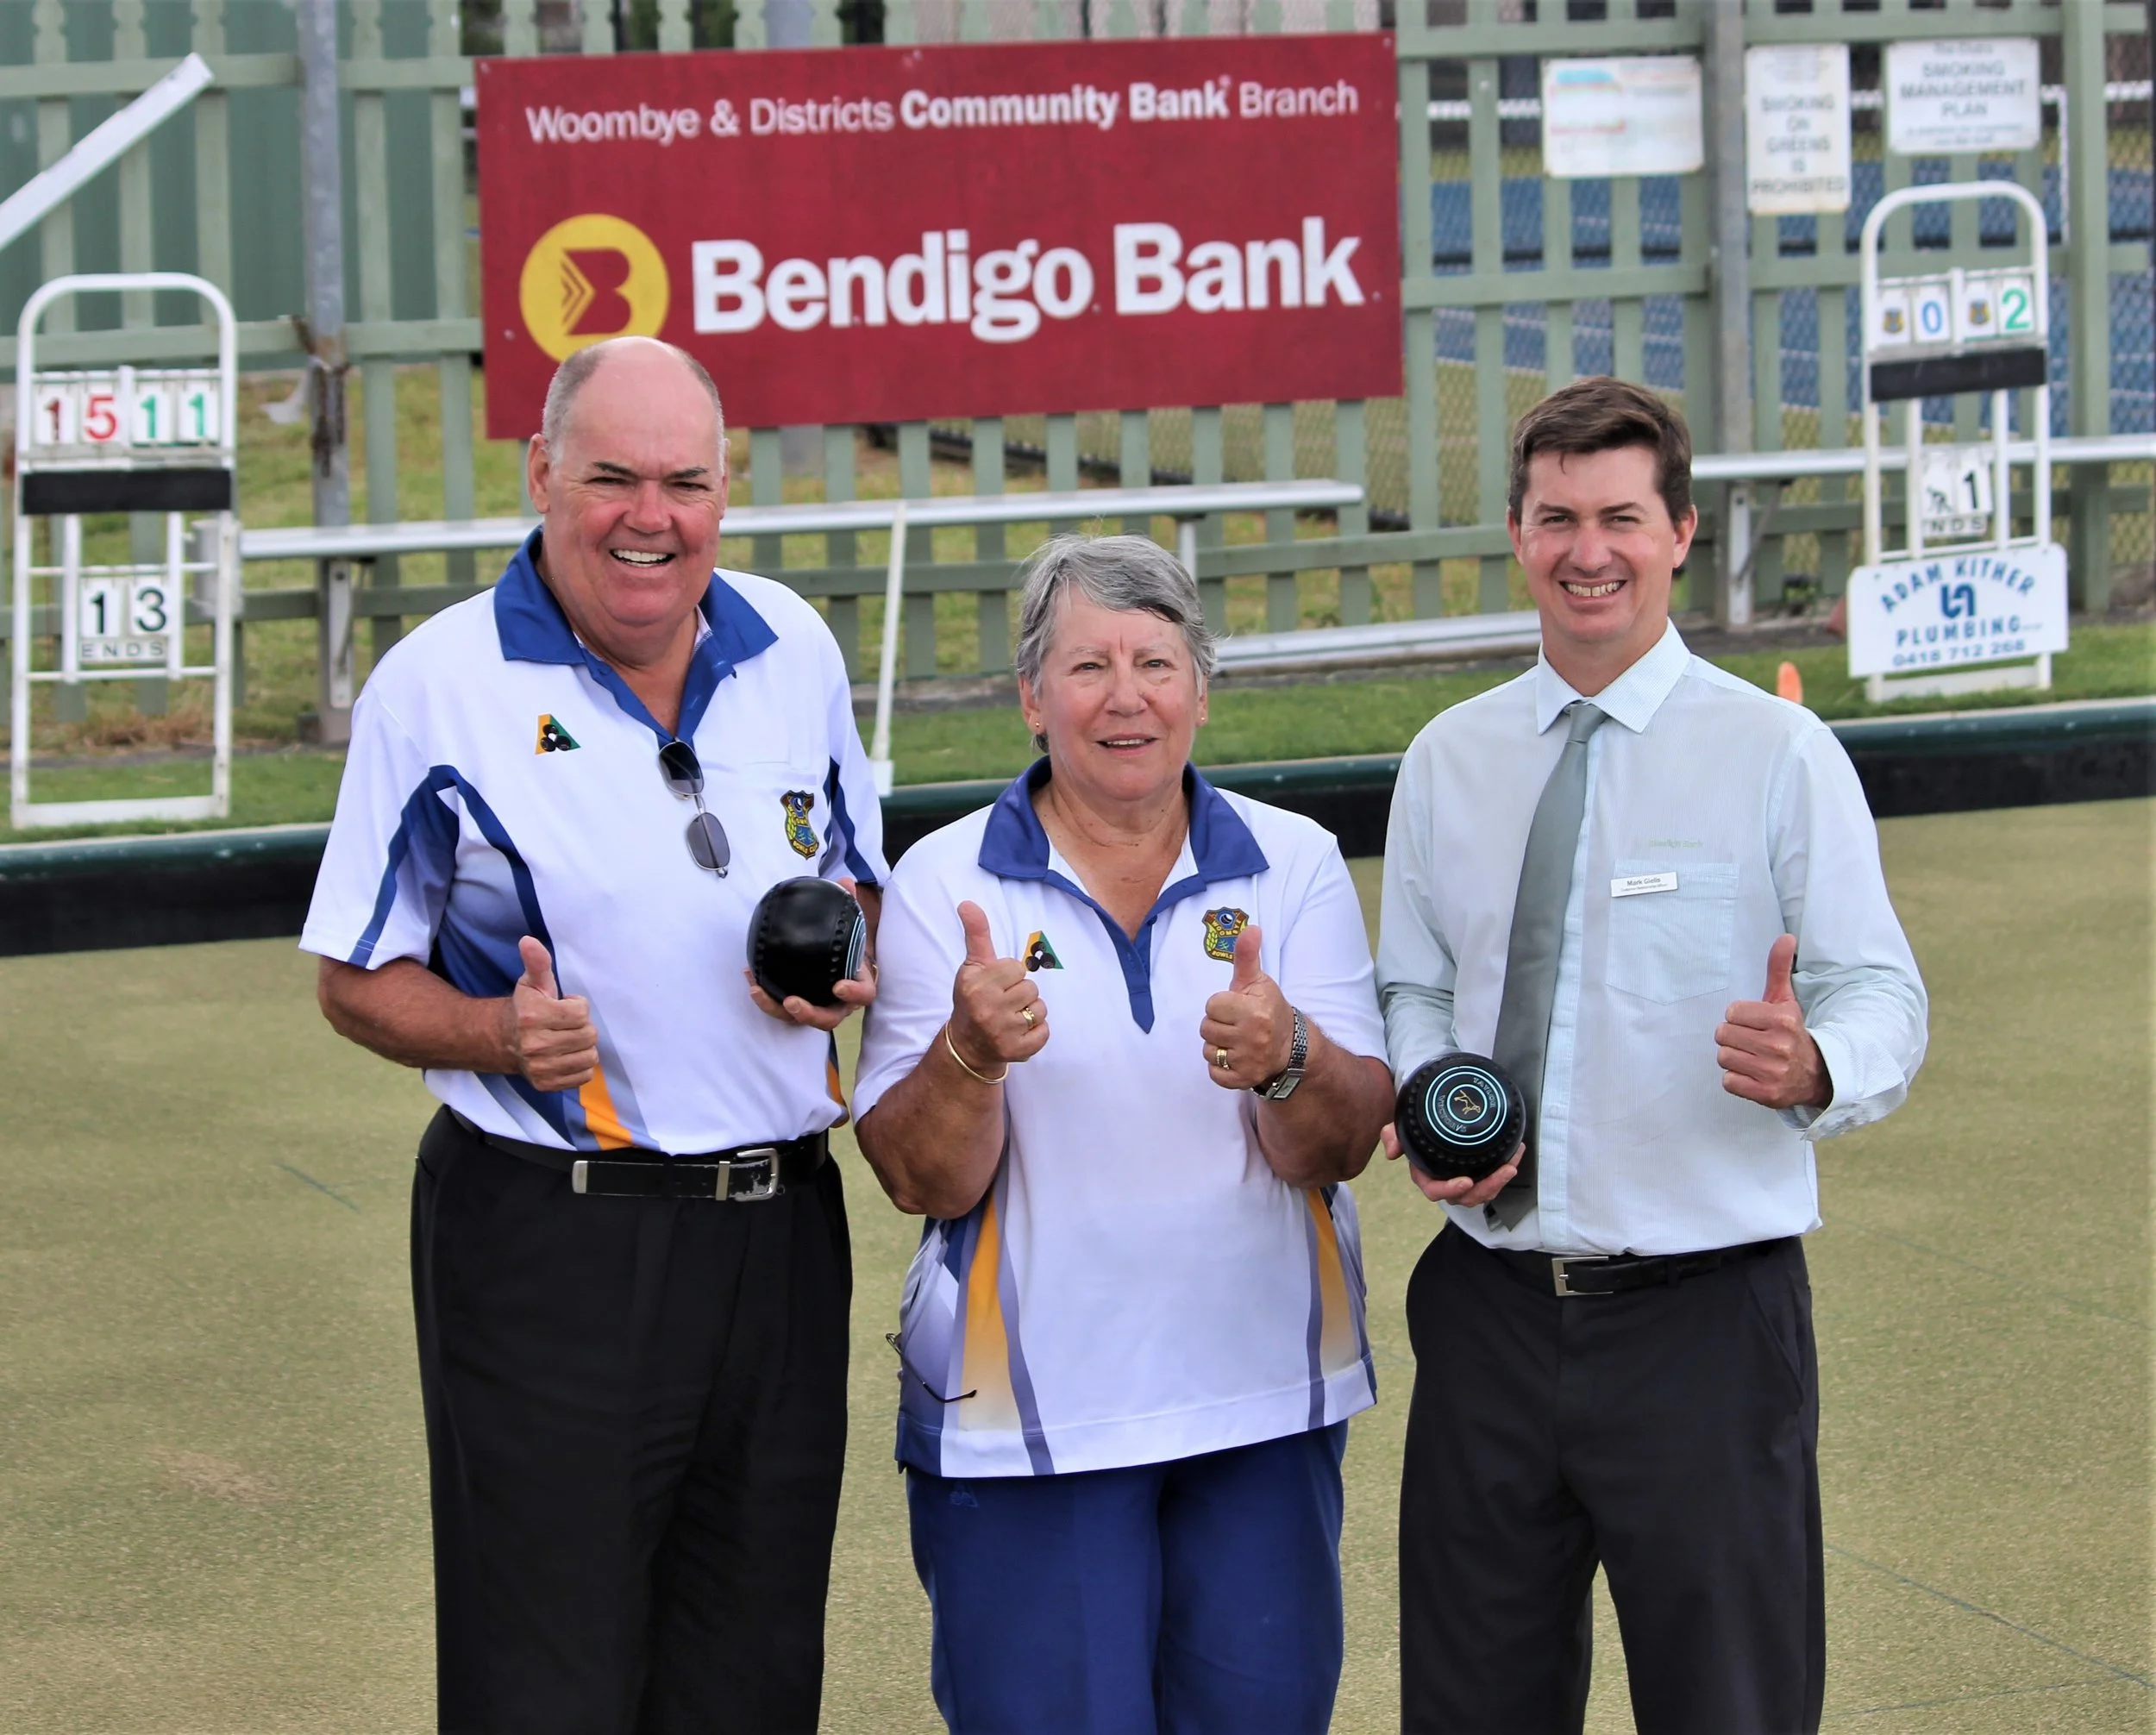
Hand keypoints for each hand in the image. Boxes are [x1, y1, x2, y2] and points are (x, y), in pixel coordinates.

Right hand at [501, 936, 598, 1091]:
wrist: (502, 1041)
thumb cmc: (526, 1008)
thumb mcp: (532, 983)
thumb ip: (537, 962)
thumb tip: (528, 940)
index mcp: (533, 1017)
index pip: (581, 1013)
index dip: (576, 1007)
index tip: (562, 1006)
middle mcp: (536, 1046)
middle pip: (589, 1036)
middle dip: (581, 1027)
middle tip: (565, 1025)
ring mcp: (541, 1068)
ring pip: (590, 1057)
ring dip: (583, 1047)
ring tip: (566, 1040)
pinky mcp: (546, 1085)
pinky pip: (584, 1076)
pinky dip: (580, 1066)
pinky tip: (565, 1056)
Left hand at [747, 877, 877, 1031]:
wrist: (839, 958)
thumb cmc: (846, 945)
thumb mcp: (850, 924)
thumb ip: (848, 904)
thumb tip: (845, 882)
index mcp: (859, 984)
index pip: (863, 994)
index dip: (853, 994)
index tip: (838, 986)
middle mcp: (839, 1003)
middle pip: (828, 1018)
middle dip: (810, 1013)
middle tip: (792, 1002)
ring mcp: (817, 1007)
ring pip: (800, 1020)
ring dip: (776, 1009)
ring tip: (758, 991)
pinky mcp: (798, 1007)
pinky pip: (780, 1008)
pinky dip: (765, 997)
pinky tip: (751, 977)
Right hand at [948, 900, 1046, 1072]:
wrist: (967, 1045)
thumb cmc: (973, 998)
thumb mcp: (972, 966)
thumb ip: (976, 934)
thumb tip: (968, 903)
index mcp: (977, 985)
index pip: (1016, 968)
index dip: (1009, 975)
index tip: (996, 986)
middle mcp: (988, 1009)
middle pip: (1031, 988)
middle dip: (1021, 994)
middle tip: (1003, 1003)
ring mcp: (1003, 1032)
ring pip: (1040, 1009)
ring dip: (1031, 1012)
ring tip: (1011, 1017)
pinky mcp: (1017, 1051)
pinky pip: (1045, 1032)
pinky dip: (1036, 1032)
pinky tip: (1018, 1032)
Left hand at [1199, 924, 1294, 1089]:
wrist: (1290, 1046)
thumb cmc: (1268, 1008)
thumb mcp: (1258, 981)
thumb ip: (1247, 956)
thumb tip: (1250, 927)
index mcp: (1254, 1011)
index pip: (1212, 1005)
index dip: (1221, 1004)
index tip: (1237, 1006)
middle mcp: (1252, 1037)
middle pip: (1206, 1028)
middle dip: (1218, 1024)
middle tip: (1237, 1024)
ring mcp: (1248, 1061)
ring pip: (1208, 1051)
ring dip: (1218, 1045)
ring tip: (1236, 1040)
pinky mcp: (1243, 1080)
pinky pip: (1214, 1073)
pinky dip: (1220, 1067)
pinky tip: (1236, 1057)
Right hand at [1382, 1121, 1521, 1206]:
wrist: (1431, 1120)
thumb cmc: (1416, 1128)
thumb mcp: (1400, 1128)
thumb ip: (1392, 1136)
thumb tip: (1391, 1153)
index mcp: (1426, 1177)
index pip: (1435, 1191)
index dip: (1450, 1190)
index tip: (1466, 1181)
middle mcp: (1446, 1183)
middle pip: (1466, 1197)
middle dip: (1487, 1187)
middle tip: (1505, 1171)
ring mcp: (1464, 1181)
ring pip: (1483, 1192)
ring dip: (1500, 1181)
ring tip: (1512, 1164)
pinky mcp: (1479, 1174)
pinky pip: (1493, 1180)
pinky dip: (1505, 1171)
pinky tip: (1515, 1153)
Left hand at [1717, 934, 1830, 1110]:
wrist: (1817, 1074)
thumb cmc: (1792, 1033)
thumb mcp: (1786, 1000)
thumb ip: (1779, 969)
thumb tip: (1786, 937)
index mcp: (1783, 1020)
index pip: (1732, 1012)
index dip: (1740, 1018)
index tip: (1756, 1024)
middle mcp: (1779, 1046)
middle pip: (1723, 1035)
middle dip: (1734, 1037)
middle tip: (1753, 1042)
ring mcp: (1773, 1072)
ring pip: (1724, 1058)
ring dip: (1734, 1058)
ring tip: (1754, 1058)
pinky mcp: (1766, 1094)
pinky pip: (1728, 1082)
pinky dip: (1736, 1079)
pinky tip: (1753, 1074)